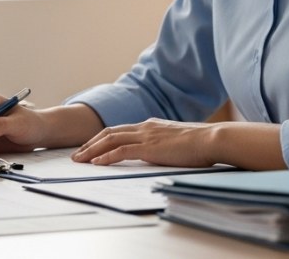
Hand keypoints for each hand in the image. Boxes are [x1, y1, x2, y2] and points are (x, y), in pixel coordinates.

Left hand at [71, 118, 216, 166]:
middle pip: (109, 133)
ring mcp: (146, 136)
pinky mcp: (149, 147)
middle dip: (91, 144)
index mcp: (151, 125)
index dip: (103, 139)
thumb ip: (165, 145)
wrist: (212, 139)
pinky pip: (121, 151)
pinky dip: (106, 157)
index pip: (120, 130)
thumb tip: (161, 153)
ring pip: (110, 140)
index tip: (91, 147)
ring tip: (79, 160)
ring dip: (92, 150)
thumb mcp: (177, 141)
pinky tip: (96, 164)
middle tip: (77, 155)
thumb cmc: (201, 144)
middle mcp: (145, 127)